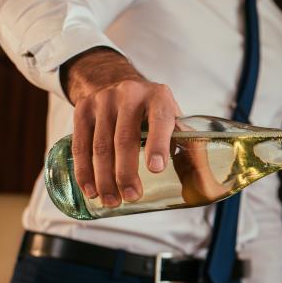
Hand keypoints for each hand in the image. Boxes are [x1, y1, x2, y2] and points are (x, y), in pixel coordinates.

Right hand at [63, 47, 180, 206]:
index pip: (160, 121)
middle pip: (125, 139)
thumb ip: (183, 140)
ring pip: (100, 145)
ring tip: (111, 200)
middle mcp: (130, 95)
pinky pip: (80, 144)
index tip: (156, 170)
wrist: (116, 81)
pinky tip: (89, 188)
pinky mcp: (82, 109)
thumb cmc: (152, 110)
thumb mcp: (171, 116)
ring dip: (103, 178)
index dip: (158, 145)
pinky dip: (84, 170)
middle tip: (131, 196)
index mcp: (159, 97)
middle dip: (126, 172)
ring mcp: (103, 100)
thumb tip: (201, 179)